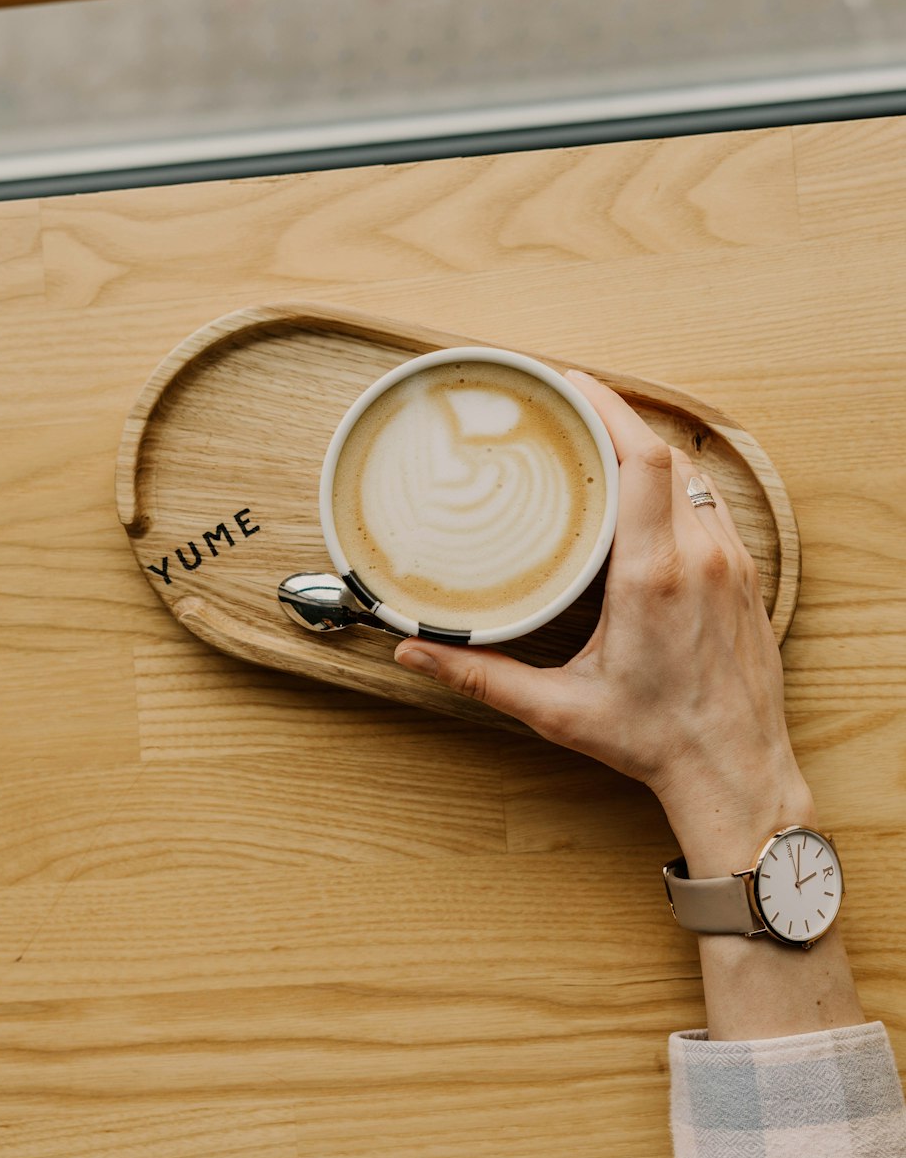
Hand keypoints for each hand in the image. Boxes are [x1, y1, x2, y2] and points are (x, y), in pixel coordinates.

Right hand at [393, 370, 813, 866]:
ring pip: (692, 475)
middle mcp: (700, 557)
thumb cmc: (653, 740)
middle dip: (617, 418)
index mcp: (652, 576)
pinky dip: (675, 484)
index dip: (608, 408)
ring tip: (601, 440)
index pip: (642, 460)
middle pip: (664, 453)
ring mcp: (732, 563)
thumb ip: (480, 675)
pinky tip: (644, 493)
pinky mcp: (746, 577)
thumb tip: (411, 653)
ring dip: (649, 450)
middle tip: (569, 403)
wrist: (736, 772)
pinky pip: (710, 504)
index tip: (570, 385)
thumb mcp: (556, 708)